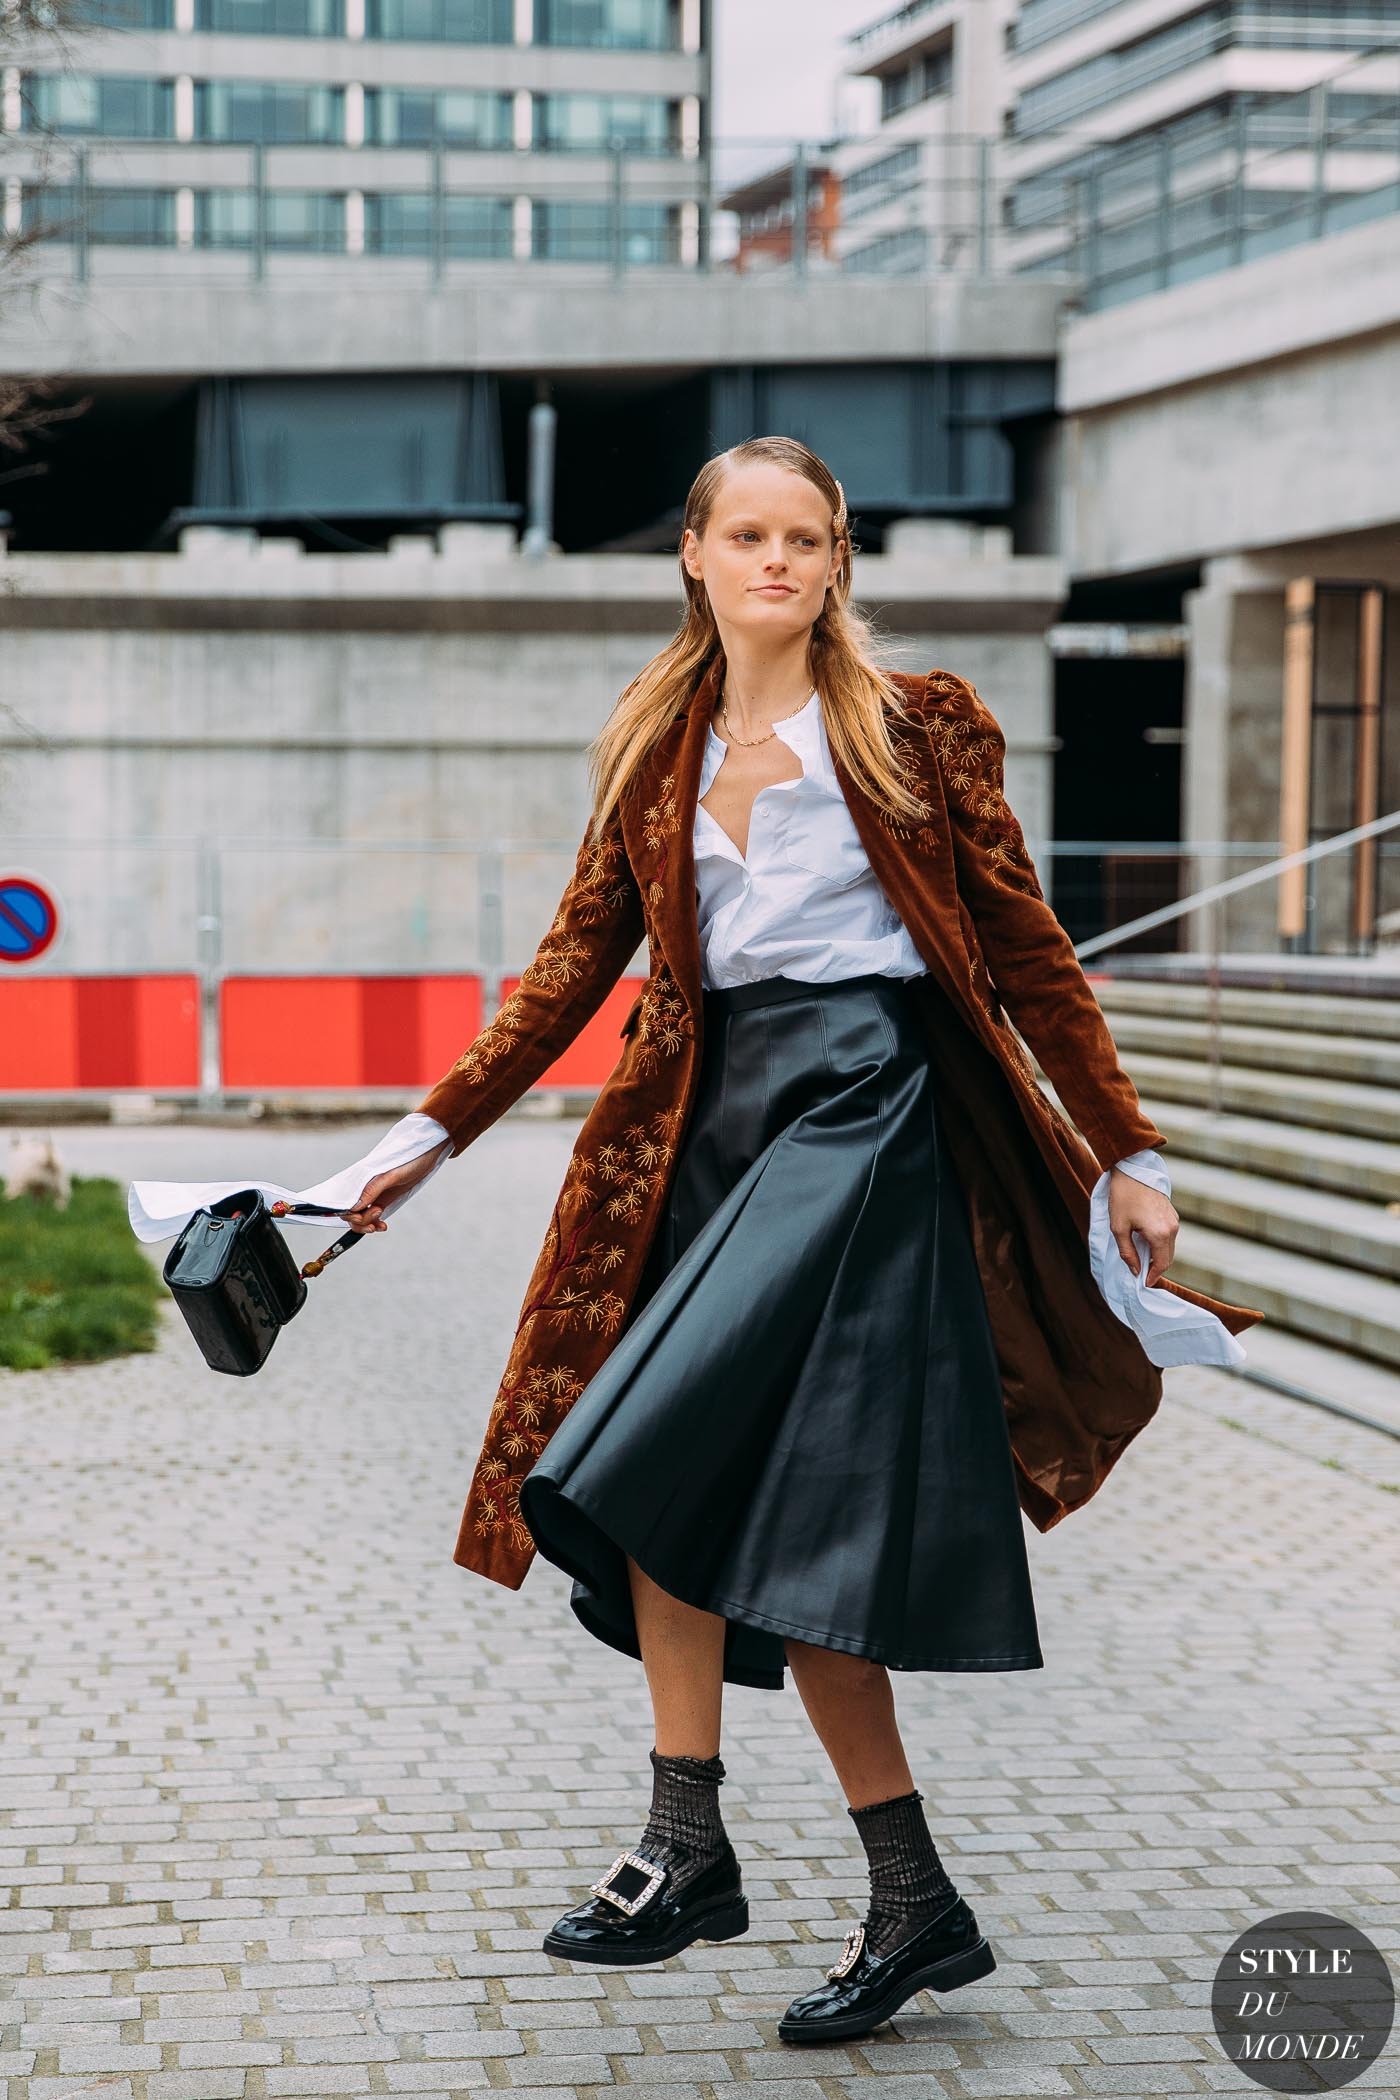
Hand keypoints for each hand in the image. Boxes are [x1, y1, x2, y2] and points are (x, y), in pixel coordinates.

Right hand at [339, 1141, 449, 1233]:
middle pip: (351, 1212)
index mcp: (361, 1179)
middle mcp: (364, 1187)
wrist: (427, 1153)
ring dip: (366, 1224)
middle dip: (360, 1221)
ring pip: (360, 1215)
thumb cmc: (411, 1159)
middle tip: (377, 1220)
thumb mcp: (391, 1176)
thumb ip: (372, 1190)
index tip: (365, 1216)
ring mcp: (373, 1193)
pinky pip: (371, 1214)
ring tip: (380, 1225)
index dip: (351, 1214)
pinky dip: (374, 1223)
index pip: (345, 1203)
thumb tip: (353, 1207)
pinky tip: (383, 1226)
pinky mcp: (382, 1198)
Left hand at [1108, 1167, 1178, 1288]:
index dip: (1153, 1276)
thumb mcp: (1118, 1228)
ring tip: (1142, 1259)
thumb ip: (1127, 1252)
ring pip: (1170, 1247)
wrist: (1132, 1171)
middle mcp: (1172, 1228)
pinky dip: (1160, 1244)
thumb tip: (1135, 1270)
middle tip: (1142, 1274)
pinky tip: (1146, 1243)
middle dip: (1156, 1268)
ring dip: (1158, 1256)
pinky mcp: (1172, 1214)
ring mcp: (1174, 1220)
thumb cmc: (1122, 1198)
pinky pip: (1169, 1236)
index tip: (1143, 1283)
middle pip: (1168, 1258)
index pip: (1161, 1264)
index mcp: (1160, 1234)